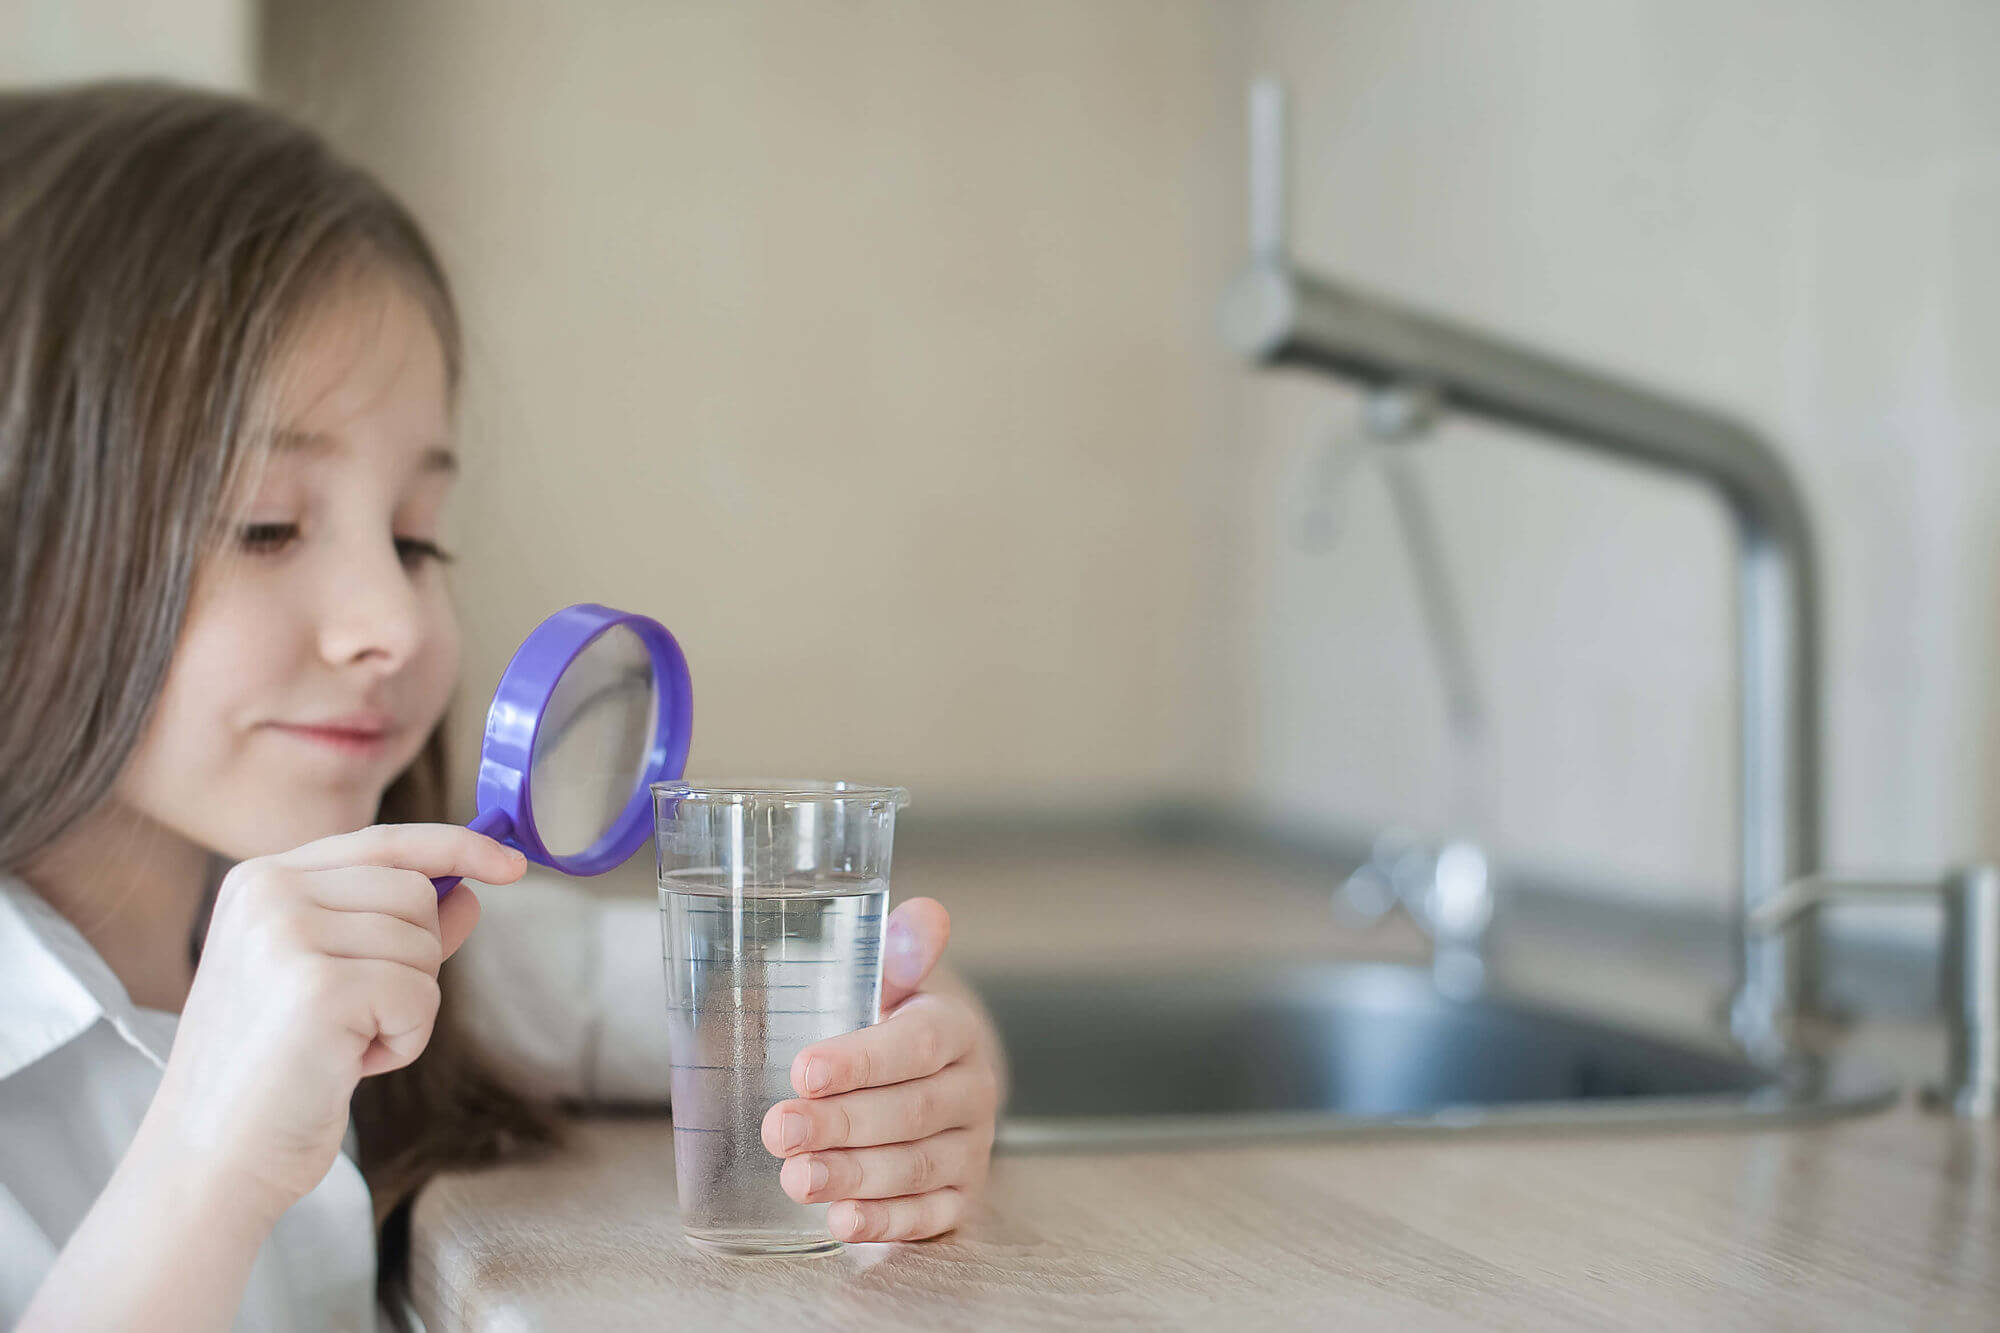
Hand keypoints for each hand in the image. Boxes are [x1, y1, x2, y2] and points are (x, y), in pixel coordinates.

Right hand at [143, 823, 524, 1223]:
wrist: (211, 1159)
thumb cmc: (273, 1074)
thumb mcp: (332, 982)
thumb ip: (397, 932)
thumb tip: (467, 896)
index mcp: (260, 880)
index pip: (383, 841)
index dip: (457, 848)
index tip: (513, 864)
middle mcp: (268, 893)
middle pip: (416, 893)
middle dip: (414, 963)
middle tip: (356, 1018)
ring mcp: (288, 935)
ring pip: (424, 946)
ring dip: (406, 1010)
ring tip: (341, 1045)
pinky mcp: (320, 988)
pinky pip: (422, 997)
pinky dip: (404, 1041)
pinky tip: (347, 1066)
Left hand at [761, 897, 1001, 1242]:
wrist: (931, 1079)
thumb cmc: (892, 1026)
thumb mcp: (893, 982)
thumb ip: (899, 951)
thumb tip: (925, 914)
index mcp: (955, 1030)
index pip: (915, 1045)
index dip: (862, 1060)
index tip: (803, 1070)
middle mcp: (972, 1091)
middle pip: (911, 1112)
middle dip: (842, 1124)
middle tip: (779, 1129)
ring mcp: (970, 1150)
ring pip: (916, 1168)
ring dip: (854, 1176)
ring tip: (796, 1178)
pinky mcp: (959, 1199)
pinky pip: (927, 1218)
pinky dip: (884, 1223)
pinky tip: (840, 1222)